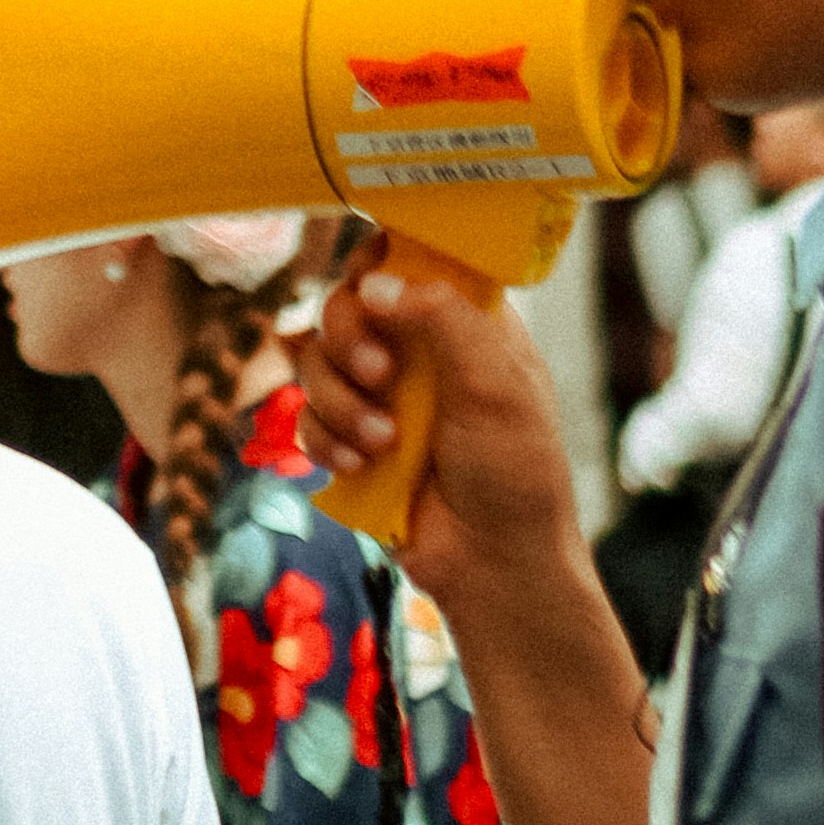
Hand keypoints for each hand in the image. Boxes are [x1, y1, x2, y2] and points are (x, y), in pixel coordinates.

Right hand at [289, 252, 584, 631]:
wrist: (493, 564)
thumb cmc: (516, 473)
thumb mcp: (496, 386)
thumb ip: (443, 320)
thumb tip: (374, 283)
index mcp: (466, 324)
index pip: (411, 260)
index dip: (381, 261)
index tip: (370, 285)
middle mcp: (419, 350)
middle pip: (346, 303)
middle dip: (348, 337)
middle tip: (377, 375)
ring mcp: (381, 395)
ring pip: (316, 360)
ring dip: (338, 400)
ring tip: (380, 442)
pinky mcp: (351, 438)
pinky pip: (307, 417)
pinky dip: (324, 438)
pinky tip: (356, 464)